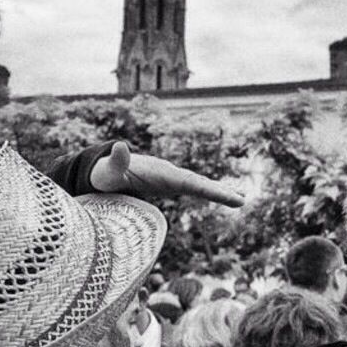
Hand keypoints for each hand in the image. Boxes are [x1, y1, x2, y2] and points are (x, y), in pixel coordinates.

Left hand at [89, 141, 244, 206]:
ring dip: (220, 192)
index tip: (226, 195)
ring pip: (201, 185)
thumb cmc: (105, 175)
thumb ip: (116, 162)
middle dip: (220, 191)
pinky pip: (196, 189)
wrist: (104, 172)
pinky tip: (228, 197)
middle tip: (241, 200)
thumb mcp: (107, 172)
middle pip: (200, 183)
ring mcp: (172, 179)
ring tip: (242, 199)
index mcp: (160, 172)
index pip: (189, 181)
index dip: (208, 189)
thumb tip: (119, 146)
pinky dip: (212, 193)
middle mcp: (170, 173)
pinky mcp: (171, 186)